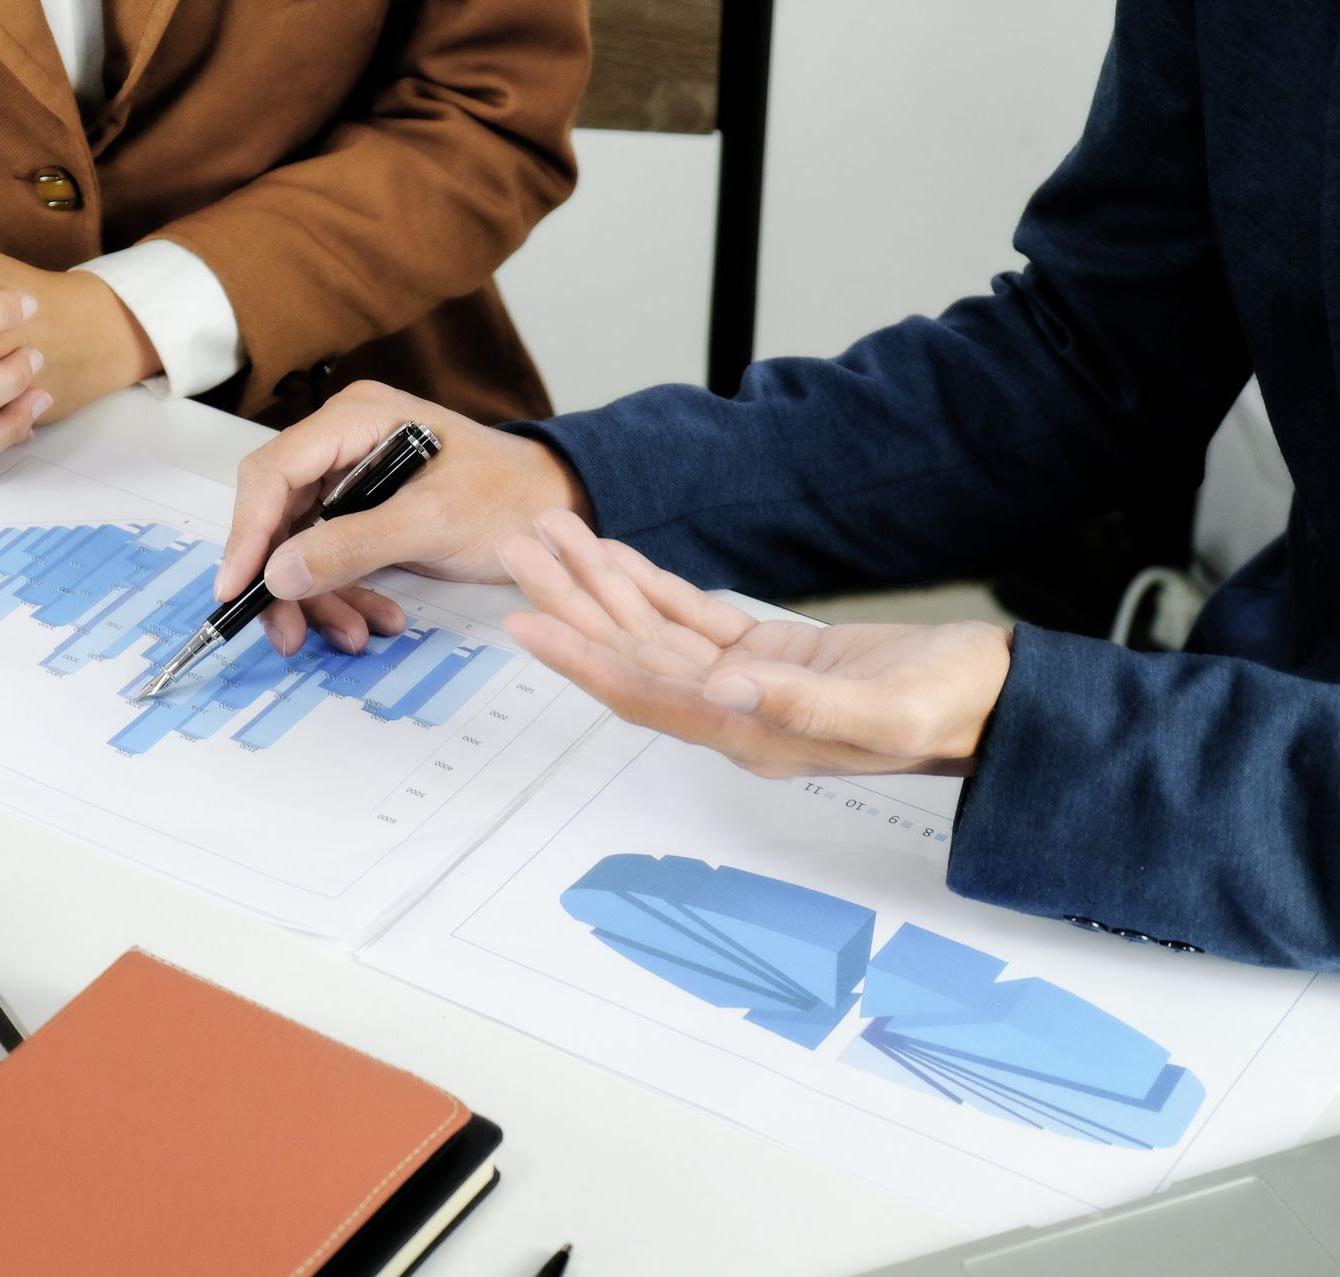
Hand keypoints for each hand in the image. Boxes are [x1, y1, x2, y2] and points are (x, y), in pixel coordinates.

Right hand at [218, 380, 590, 655]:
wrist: (555, 510)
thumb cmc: (509, 498)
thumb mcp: (433, 524)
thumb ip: (353, 545)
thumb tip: (278, 574)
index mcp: (356, 419)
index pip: (274, 472)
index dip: (248, 532)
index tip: (237, 588)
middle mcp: (343, 441)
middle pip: (279, 514)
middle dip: (285, 580)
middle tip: (290, 635)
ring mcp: (350, 477)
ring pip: (300, 545)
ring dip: (319, 597)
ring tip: (355, 634)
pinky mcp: (362, 512)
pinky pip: (329, 557)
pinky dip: (343, 594)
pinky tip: (372, 620)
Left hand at [499, 509, 1012, 777]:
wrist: (997, 699)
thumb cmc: (951, 709)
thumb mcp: (883, 713)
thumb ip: (799, 706)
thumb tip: (721, 692)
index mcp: (749, 733)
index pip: (642, 693)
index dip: (579, 659)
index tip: (524, 624)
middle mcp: (732, 711)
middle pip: (629, 654)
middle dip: (569, 603)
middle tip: (518, 551)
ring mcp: (745, 682)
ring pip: (650, 630)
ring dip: (598, 585)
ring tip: (549, 538)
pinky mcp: (765, 654)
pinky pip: (689, 616)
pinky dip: (648, 584)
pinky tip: (612, 557)